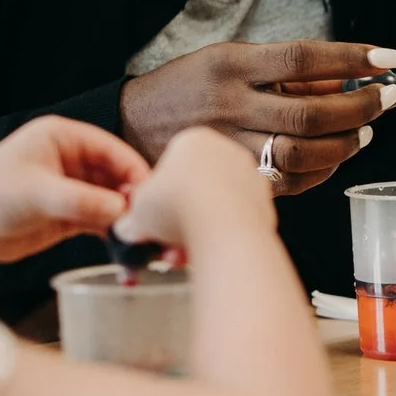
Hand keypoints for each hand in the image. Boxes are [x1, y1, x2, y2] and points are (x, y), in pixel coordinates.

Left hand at [0, 117, 150, 291]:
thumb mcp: (39, 194)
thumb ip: (84, 201)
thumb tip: (126, 211)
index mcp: (63, 138)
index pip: (112, 150)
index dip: (135, 171)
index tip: (153, 195)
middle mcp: (71, 160)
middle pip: (117, 177)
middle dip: (134, 200)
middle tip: (151, 224)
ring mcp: (72, 189)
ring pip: (112, 203)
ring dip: (126, 222)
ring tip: (143, 243)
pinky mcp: (69, 216)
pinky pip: (101, 224)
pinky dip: (113, 237)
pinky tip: (126, 252)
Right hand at [116, 128, 274, 254]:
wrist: (223, 225)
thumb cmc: (176, 206)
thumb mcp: (137, 211)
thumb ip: (132, 217)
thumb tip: (128, 229)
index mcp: (194, 140)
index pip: (169, 168)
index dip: (157, 199)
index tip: (151, 220)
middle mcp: (227, 152)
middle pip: (195, 190)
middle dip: (179, 220)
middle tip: (165, 242)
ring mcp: (250, 177)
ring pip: (216, 209)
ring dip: (198, 232)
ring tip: (182, 255)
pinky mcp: (267, 203)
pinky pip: (236, 223)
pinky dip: (222, 238)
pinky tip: (207, 254)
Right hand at [118, 40, 395, 195]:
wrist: (131, 125)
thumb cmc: (190, 86)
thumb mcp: (228, 59)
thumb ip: (282, 70)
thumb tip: (345, 80)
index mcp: (232, 64)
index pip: (304, 58)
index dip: (351, 58)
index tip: (387, 59)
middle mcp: (230, 104)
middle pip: (309, 112)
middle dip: (359, 108)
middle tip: (383, 101)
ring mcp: (229, 145)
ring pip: (301, 153)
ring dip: (344, 144)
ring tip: (362, 133)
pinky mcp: (228, 177)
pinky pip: (286, 181)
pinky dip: (320, 172)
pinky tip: (334, 159)